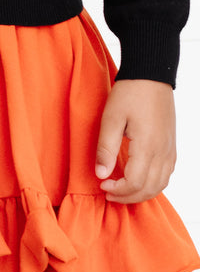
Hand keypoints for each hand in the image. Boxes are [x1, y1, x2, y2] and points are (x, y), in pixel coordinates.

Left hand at [95, 79, 176, 204]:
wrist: (151, 75)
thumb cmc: (129, 94)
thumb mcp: (110, 120)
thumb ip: (105, 150)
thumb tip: (101, 175)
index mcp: (148, 145)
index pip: (135, 183)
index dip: (117, 190)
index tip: (102, 185)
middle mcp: (163, 149)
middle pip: (149, 188)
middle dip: (127, 197)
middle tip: (108, 193)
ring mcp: (169, 147)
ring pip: (160, 184)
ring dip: (140, 194)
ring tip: (120, 190)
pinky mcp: (171, 145)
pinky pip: (166, 173)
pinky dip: (152, 184)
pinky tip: (136, 180)